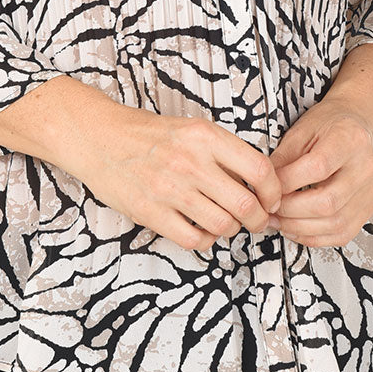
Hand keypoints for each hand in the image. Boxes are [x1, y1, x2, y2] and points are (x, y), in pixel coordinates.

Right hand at [71, 107, 284, 254]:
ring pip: (223, 225)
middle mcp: (190, 162)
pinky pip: (194, 240)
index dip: (274, 192)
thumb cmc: (148, 135)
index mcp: (205, 136)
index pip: (259, 169)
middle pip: (246, 205)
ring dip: (231, 231)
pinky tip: (201, 231)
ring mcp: (169, 189)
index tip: (272, 200)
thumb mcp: (192, 130)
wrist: (98, 138)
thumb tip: (259, 186)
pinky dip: (206, 241)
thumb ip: (224, 153)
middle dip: (259, 220)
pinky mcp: (150, 212)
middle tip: (257, 222)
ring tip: (226, 224)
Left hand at [265, 102, 372, 249]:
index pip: (318, 168)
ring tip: (277, 220)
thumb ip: (283, 157)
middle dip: (291, 210)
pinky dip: (314, 237)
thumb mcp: (301, 130)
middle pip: (328, 202)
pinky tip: (295, 228)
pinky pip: (342, 234)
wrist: (357, 126)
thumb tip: (264, 186)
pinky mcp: (368, 208)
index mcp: (350, 140)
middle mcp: (366, 168)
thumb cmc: (328, 125)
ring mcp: (370, 191)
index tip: (268, 187)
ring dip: (299, 227)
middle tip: (269, 209)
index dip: (288, 182)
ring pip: (335, 223)